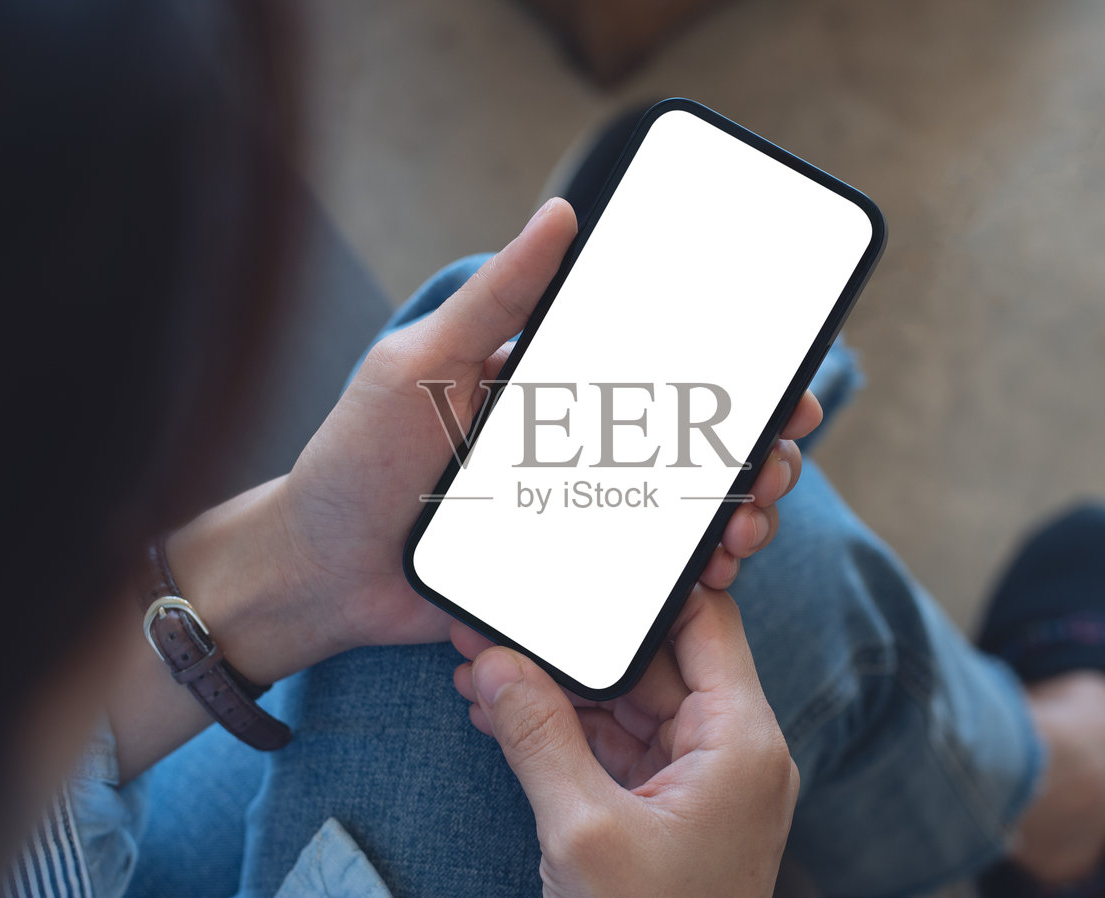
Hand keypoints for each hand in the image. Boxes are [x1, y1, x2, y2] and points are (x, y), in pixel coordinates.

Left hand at [249, 198, 819, 668]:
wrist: (317, 575)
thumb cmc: (354, 461)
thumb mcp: (420, 364)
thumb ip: (494, 300)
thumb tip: (560, 212)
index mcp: (547, 384)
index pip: (656, 366)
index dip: (729, 372)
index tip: (787, 382)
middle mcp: (571, 445)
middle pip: (687, 441)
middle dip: (752, 452)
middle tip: (776, 464)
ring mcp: (572, 512)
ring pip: (678, 509)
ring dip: (731, 513)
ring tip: (742, 529)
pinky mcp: (564, 573)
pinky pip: (640, 573)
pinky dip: (685, 574)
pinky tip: (709, 574)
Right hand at [451, 587, 799, 897]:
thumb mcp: (583, 830)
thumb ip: (540, 736)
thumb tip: (498, 663)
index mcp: (741, 741)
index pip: (705, 623)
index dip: (652, 585)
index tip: (594, 556)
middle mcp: (731, 752)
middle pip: (656, 662)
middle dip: (577, 644)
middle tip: (506, 622)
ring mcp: (699, 784)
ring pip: (627, 706)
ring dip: (558, 691)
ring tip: (482, 669)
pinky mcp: (666, 812)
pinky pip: (615, 750)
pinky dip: (564, 734)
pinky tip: (502, 715)